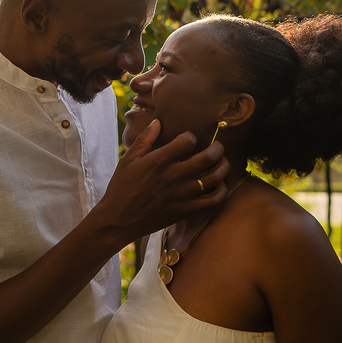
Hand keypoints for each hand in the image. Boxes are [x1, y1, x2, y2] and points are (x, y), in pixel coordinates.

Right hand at [90, 120, 229, 245]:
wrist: (118, 220)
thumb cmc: (121, 188)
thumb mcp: (128, 160)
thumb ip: (145, 140)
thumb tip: (158, 122)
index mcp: (158, 161)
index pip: (187, 140)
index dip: (191, 136)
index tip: (189, 139)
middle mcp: (173, 176)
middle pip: (207, 157)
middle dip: (217, 149)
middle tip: (218, 147)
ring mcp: (181, 195)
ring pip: (214, 178)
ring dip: (223, 167)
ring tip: (222, 163)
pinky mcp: (185, 211)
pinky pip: (212, 201)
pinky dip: (222, 192)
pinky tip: (219, 185)